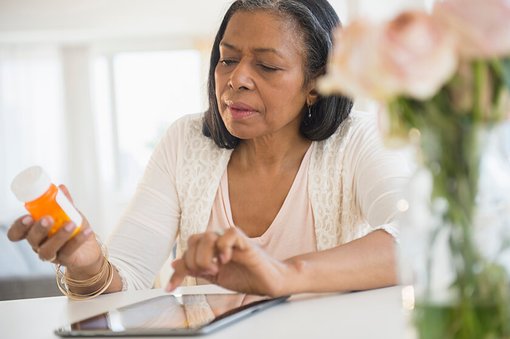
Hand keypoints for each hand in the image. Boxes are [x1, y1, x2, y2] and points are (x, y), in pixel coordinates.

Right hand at [7, 185, 101, 271]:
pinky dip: (78, 240)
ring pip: (47, 250)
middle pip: (32, 240)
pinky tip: (87, 230)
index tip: (28, 217)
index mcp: (35, 232)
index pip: (17, 233)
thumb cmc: (74, 229)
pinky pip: (68, 251)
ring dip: (59, 236)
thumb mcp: (69, 214)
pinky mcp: (65, 260)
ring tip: (71, 224)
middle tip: (48, 218)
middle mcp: (39, 245)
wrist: (89, 249)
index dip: (18, 227)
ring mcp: (51, 254)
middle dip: (38, 229)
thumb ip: (64, 203)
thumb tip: (61, 188)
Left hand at [166, 228, 290, 296]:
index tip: (170, 288)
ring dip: (206, 257)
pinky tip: (226, 260)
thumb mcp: (214, 277)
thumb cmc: (245, 277)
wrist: (268, 282)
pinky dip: (224, 248)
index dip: (178, 269)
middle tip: (207, 274)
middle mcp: (218, 241)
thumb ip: (194, 269)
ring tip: (216, 269)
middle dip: (194, 261)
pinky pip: (228, 234)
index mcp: (210, 248)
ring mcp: (231, 240)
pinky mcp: (244, 241)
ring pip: (207, 237)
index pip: (186, 251)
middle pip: (193, 240)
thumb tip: (174, 263)